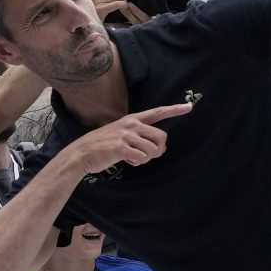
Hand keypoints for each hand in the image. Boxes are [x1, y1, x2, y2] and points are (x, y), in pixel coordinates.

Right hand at [63, 102, 193, 177]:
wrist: (81, 154)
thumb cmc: (102, 146)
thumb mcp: (120, 133)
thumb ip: (138, 136)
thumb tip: (157, 148)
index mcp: (132, 119)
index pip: (157, 112)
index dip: (174, 110)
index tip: (189, 106)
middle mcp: (131, 124)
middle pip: (161, 137)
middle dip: (158, 150)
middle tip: (146, 156)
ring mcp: (126, 135)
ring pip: (153, 150)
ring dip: (146, 159)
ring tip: (132, 158)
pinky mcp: (121, 147)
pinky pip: (142, 158)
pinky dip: (137, 163)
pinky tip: (126, 161)